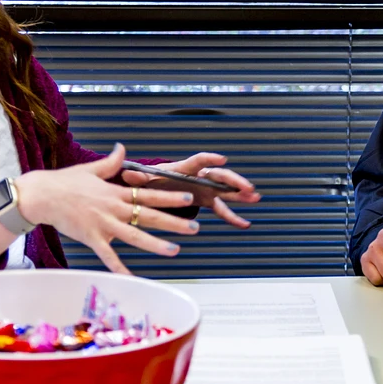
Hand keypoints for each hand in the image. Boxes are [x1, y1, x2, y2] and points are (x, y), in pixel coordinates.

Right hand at [14, 143, 199, 274]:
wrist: (42, 195)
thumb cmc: (65, 182)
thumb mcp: (91, 169)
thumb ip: (111, 162)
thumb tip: (122, 147)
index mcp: (116, 192)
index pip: (149, 194)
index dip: (170, 196)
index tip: (189, 197)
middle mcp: (114, 209)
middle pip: (149, 216)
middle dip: (174, 221)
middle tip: (195, 226)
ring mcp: (104, 224)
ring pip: (135, 236)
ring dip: (156, 244)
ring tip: (176, 250)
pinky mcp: (92, 238)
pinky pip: (109, 256)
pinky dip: (120, 268)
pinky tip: (132, 279)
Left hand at [120, 151, 260, 228]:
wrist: (158, 186)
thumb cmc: (153, 180)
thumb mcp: (145, 180)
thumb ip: (138, 178)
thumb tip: (127, 174)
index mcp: (185, 168)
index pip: (199, 161)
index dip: (210, 159)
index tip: (222, 159)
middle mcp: (200, 176)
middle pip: (220, 176)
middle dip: (234, 180)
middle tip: (247, 186)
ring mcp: (206, 188)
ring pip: (226, 190)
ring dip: (241, 193)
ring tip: (255, 197)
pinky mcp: (208, 200)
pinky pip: (222, 208)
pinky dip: (233, 216)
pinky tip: (244, 224)